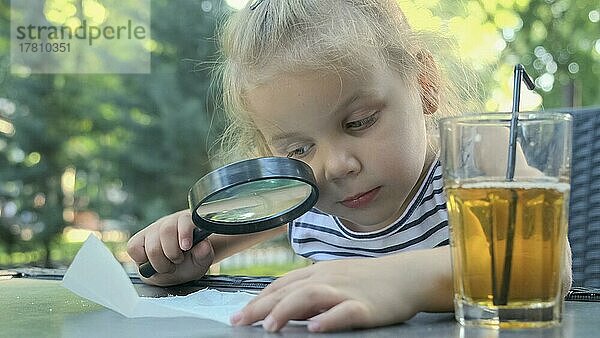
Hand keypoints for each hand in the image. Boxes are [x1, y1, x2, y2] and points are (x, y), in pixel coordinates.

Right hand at [127, 210, 214, 285]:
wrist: (176, 267)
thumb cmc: (189, 261)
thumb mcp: (201, 261)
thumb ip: (204, 255)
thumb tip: (204, 246)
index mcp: (187, 223)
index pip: (184, 220)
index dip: (184, 233)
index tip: (186, 247)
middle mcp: (169, 223)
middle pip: (166, 231)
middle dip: (172, 253)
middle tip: (177, 262)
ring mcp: (152, 230)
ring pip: (151, 243)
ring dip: (160, 261)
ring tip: (167, 265)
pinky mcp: (137, 240)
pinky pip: (134, 248)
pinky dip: (142, 259)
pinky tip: (152, 262)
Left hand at [230, 247, 452, 331]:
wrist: (406, 275)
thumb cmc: (368, 279)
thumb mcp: (335, 279)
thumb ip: (310, 291)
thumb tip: (284, 307)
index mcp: (318, 273)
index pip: (281, 285)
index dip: (258, 300)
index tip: (239, 315)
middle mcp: (327, 278)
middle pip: (288, 290)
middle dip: (261, 307)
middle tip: (240, 323)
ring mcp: (346, 291)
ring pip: (310, 296)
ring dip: (286, 311)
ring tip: (269, 327)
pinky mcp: (365, 306)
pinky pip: (344, 312)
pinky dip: (328, 319)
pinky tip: (314, 328)